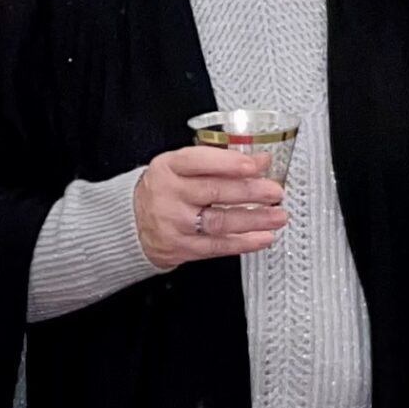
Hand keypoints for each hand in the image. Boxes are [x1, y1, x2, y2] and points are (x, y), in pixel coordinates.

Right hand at [133, 146, 287, 271]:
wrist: (131, 222)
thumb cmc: (163, 190)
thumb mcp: (181, 167)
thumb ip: (220, 162)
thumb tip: (260, 160)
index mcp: (168, 168)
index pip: (199, 162)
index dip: (229, 164)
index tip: (255, 165)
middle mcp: (170, 194)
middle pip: (214, 192)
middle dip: (250, 192)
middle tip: (275, 192)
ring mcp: (175, 223)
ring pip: (218, 221)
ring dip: (253, 220)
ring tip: (277, 216)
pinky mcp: (182, 247)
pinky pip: (216, 246)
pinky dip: (243, 242)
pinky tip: (262, 237)